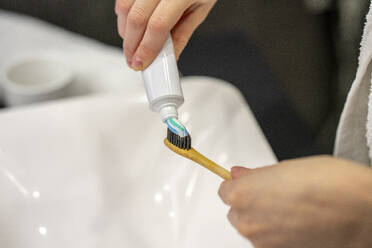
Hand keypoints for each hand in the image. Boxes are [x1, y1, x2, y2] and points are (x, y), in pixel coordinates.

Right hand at [115, 0, 215, 70]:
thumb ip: (183, 34)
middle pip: (136, 17)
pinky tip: (132, 25)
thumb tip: (169, 58)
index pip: (158, 25)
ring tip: (133, 45)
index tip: (141, 64)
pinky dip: (124, 15)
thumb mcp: (200, 9)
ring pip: (124, 7)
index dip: (147, 48)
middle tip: (133, 61)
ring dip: (125, 32)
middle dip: (131, 45)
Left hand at [218, 156, 371, 247]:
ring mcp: (262, 243)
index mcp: (243, 194)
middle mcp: (247, 222)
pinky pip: (270, 243)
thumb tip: (238, 174)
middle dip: (252, 204)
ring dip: (266, 221)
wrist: (364, 213)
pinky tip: (300, 225)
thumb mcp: (287, 166)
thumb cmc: (332, 185)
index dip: (241, 185)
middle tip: (278, 196)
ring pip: (253, 229)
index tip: (252, 184)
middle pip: (237, 212)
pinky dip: (279, 236)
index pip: (225, 190)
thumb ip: (255, 174)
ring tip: (295, 211)